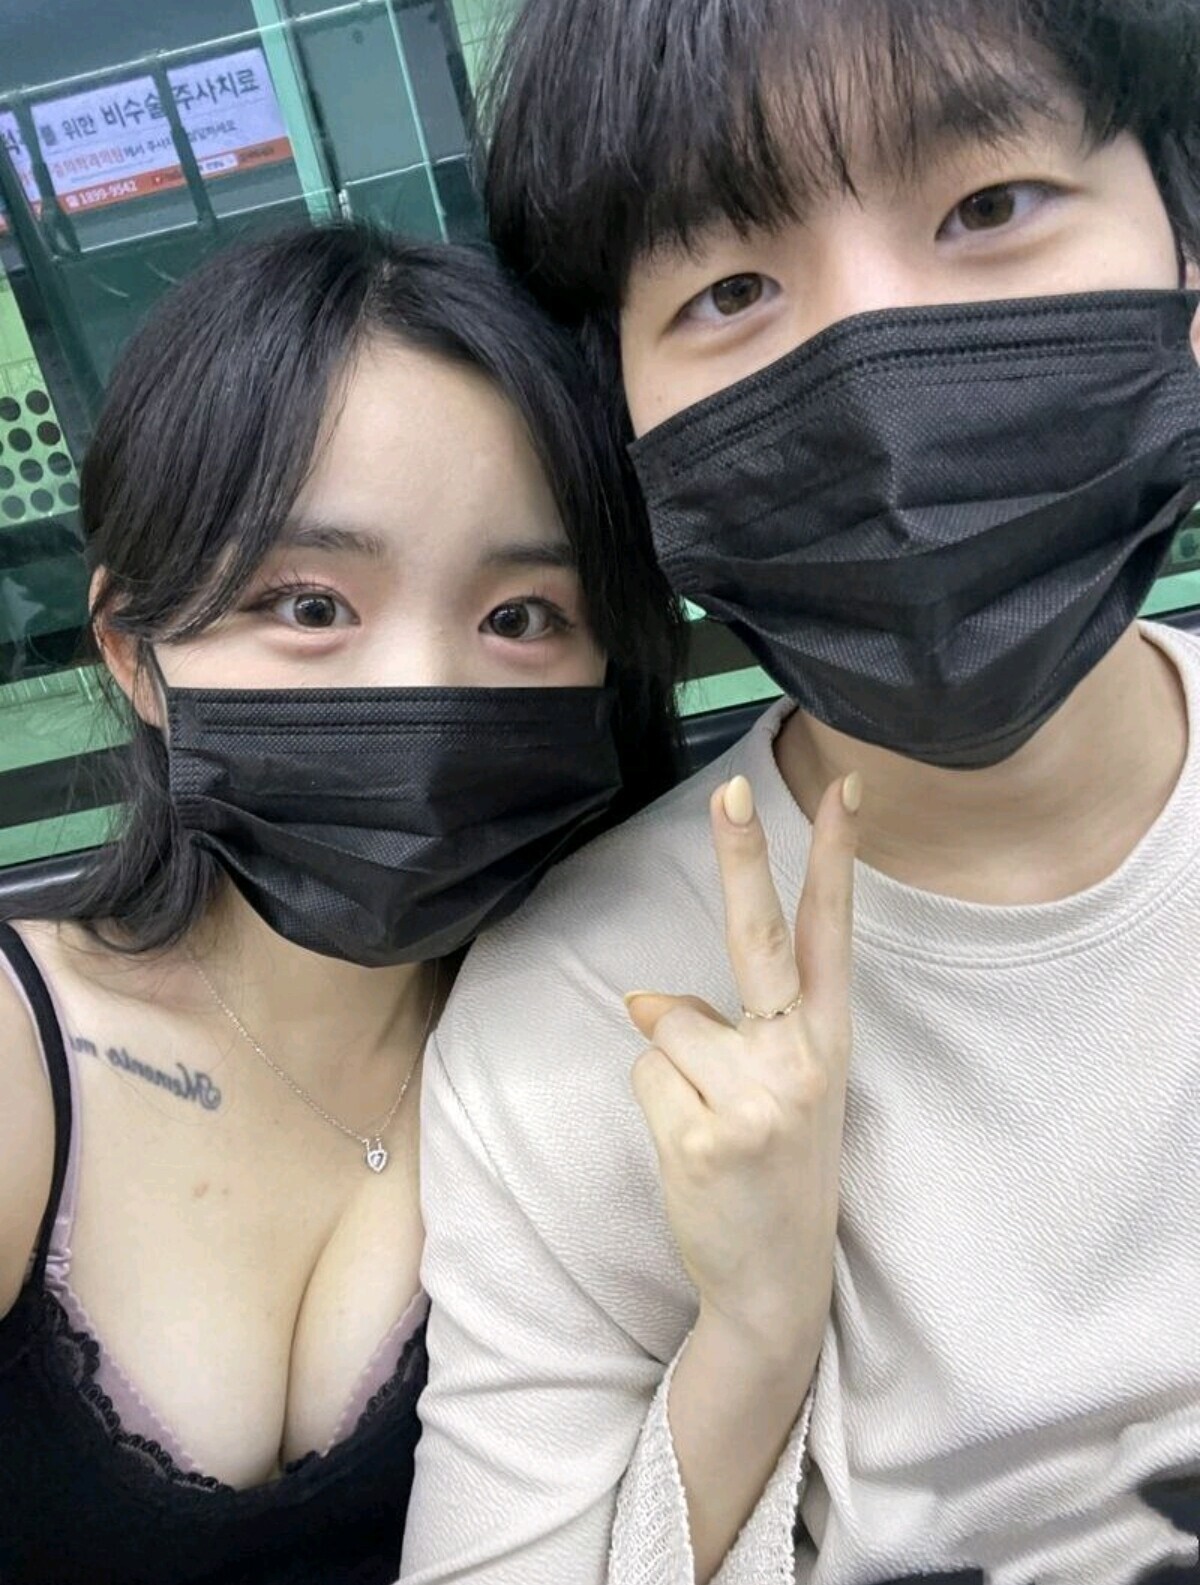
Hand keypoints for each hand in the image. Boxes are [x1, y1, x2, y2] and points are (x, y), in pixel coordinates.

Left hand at [625, 771, 859, 1366]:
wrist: (776, 1281)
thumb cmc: (776, 1167)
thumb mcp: (776, 1090)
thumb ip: (726, 1029)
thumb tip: (644, 1001)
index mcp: (828, 1038)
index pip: (832, 931)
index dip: (836, 858)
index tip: (844, 790)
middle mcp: (802, 1059)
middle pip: (760, 938)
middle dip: (744, 858)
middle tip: (731, 791)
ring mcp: (757, 1097)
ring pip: (668, 1024)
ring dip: (670, 1067)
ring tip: (712, 1125)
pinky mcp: (706, 1135)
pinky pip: (645, 1072)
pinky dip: (653, 1103)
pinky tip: (694, 1154)